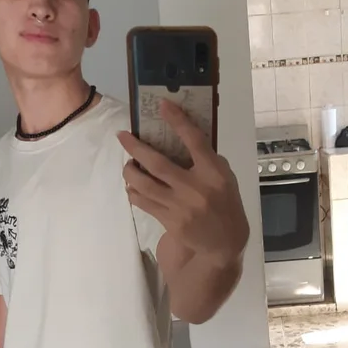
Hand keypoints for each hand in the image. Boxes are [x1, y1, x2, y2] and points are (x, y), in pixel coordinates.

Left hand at [118, 100, 248, 266]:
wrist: (225, 243)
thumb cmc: (225, 203)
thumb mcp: (225, 177)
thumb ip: (206, 159)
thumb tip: (180, 135)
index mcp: (214, 173)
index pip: (194, 141)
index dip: (178, 121)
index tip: (163, 105)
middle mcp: (196, 188)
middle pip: (158, 164)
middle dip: (136, 148)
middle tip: (122, 136)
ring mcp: (181, 207)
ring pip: (144, 185)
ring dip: (130, 172)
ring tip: (127, 165)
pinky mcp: (170, 222)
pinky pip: (144, 203)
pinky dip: (134, 192)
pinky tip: (132, 186)